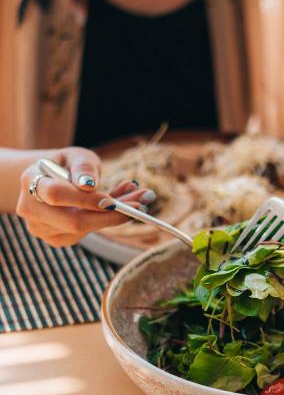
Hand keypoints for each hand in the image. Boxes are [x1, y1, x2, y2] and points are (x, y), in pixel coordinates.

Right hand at [17, 147, 154, 246]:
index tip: (114, 200)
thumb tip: (90, 185)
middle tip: (142, 202)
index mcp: (30, 180)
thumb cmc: (65, 165)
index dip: (86, 200)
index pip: (57, 195)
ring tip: (136, 197)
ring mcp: (40, 228)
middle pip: (73, 221)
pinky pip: (86, 234)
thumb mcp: (76, 155)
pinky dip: (106, 221)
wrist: (48, 180)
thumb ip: (83, 166)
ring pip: (84, 229)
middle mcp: (30, 208)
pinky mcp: (55, 239)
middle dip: (111, 214)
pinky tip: (118, 206)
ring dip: (115, 215)